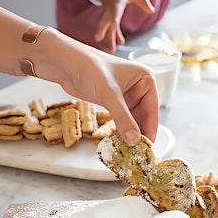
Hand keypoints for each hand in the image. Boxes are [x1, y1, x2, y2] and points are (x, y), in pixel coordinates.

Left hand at [37, 31, 158, 144]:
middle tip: (138, 154)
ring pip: (132, 119)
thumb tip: (134, 140)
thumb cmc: (89, 68)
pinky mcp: (113, 101)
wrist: (64, 63)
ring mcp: (126, 94)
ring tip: (128, 151)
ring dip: (130, 134)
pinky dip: (120, 130)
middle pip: (144, 116)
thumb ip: (123, 118)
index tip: (147, 148)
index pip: (153, 109)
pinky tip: (118, 142)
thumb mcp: (109, 94)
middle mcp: (138, 86)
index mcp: (145, 79)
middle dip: (140, 134)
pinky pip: (121, 119)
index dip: (150, 129)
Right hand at [94, 0, 154, 53]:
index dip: (112, 18)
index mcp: (115, 4)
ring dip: (110, 39)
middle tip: (97, 38)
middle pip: (105, 21)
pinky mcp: (111, 16)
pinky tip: (121, 42)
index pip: (113, 12)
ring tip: (112, 51)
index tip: (112, 24)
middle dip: (102, 30)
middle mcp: (110, 10)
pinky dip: (116, 35)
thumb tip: (152, 11)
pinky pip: (112, 27)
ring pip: (108, 27)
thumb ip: (143, 2)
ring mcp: (109, 14)